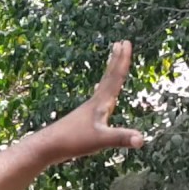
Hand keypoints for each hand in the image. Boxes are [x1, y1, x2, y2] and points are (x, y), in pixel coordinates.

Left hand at [37, 40, 144, 164]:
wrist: (46, 147)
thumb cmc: (72, 141)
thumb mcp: (100, 140)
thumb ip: (121, 138)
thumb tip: (142, 140)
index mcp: (100, 103)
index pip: (114, 77)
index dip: (122, 60)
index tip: (126, 42)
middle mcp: (94, 103)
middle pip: (108, 77)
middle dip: (116, 60)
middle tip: (120, 42)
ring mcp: (87, 111)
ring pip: (102, 87)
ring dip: (109, 74)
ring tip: (113, 64)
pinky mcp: (82, 120)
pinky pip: (98, 101)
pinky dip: (103, 93)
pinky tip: (101, 100)